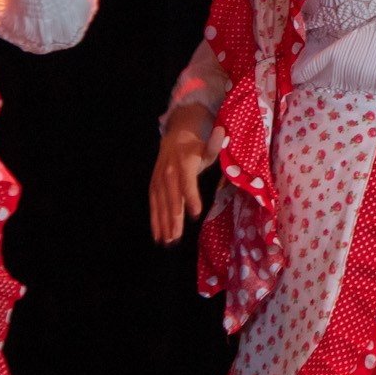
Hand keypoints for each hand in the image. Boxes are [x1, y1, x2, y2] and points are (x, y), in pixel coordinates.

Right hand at [150, 107, 215, 245]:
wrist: (175, 138)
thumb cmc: (197, 148)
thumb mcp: (208, 147)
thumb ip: (215, 145)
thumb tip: (222, 133)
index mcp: (184, 162)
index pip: (187, 182)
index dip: (191, 197)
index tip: (196, 213)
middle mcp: (169, 172)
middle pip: (171, 197)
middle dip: (173, 217)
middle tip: (177, 236)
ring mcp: (159, 179)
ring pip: (160, 204)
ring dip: (163, 223)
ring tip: (168, 241)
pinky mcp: (153, 186)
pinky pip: (153, 204)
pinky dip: (155, 220)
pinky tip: (158, 236)